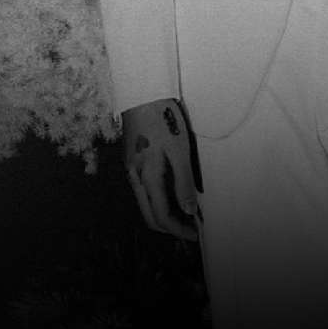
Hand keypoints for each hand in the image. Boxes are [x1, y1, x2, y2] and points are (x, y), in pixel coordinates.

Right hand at [123, 98, 199, 240]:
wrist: (142, 94)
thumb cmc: (163, 120)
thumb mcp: (179, 150)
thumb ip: (183, 182)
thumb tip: (189, 211)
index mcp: (147, 178)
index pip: (161, 216)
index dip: (178, 230)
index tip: (196, 234)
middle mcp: (135, 178)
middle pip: (150, 215)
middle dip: (169, 227)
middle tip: (191, 229)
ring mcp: (131, 170)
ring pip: (146, 204)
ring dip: (164, 214)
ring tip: (186, 213)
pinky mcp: (132, 161)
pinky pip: (144, 190)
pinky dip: (158, 199)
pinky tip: (173, 193)